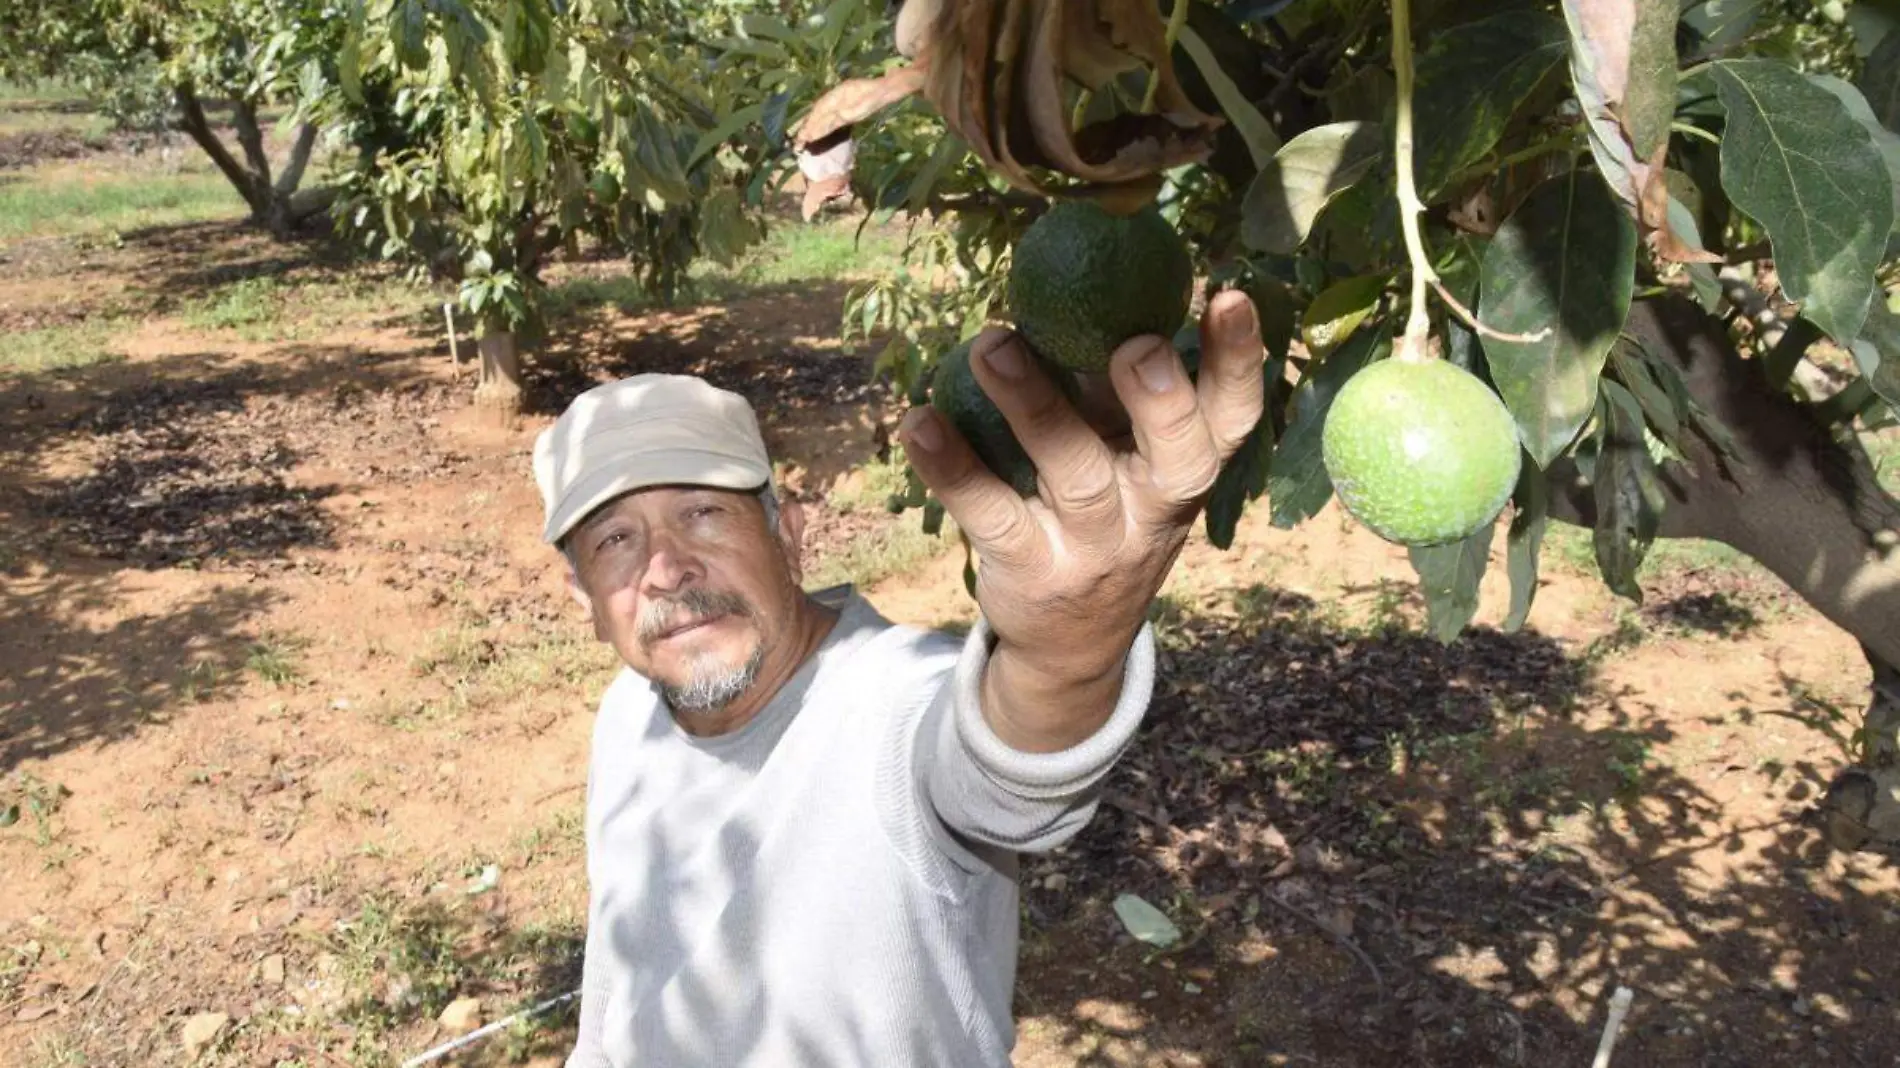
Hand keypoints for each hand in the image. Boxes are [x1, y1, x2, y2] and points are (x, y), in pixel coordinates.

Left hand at [896, 288, 1266, 751]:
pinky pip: (992, 515)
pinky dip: (954, 468)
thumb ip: (1115, 392)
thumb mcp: (1126, 461)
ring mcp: (1095, 547)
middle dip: (1163, 402)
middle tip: (1136, 345)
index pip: (1231, 419)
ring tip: (993, 344)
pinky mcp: (1031, 571)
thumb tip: (1086, 280)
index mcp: (1184, 471)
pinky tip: (920, 422)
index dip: (1239, 362)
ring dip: (1036, 406)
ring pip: (1076, 476)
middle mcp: (1153, 511)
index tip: (1228, 294)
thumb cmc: (1103, 512)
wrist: (1071, 642)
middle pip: (1181, 460)